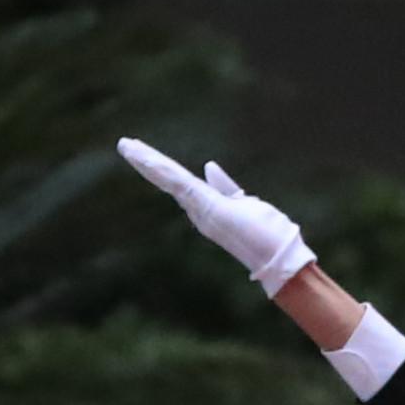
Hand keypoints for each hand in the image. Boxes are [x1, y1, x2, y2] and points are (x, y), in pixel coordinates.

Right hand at [117, 136, 315, 295]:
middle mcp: (198, 209)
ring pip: (169, 179)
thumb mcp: (244, 203)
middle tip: (125, 144)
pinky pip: (180, 183)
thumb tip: (209, 166)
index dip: (160, 166)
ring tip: (127, 145)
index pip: (179, 180)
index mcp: (206, 206)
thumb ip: (225, 186)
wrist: (279, 260)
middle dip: (146, 161)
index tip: (141, 150)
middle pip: (168, 179)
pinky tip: (145, 157)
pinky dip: (161, 170)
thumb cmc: (266, 237)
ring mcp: (200, 209)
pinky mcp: (206, 206)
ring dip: (147, 161)